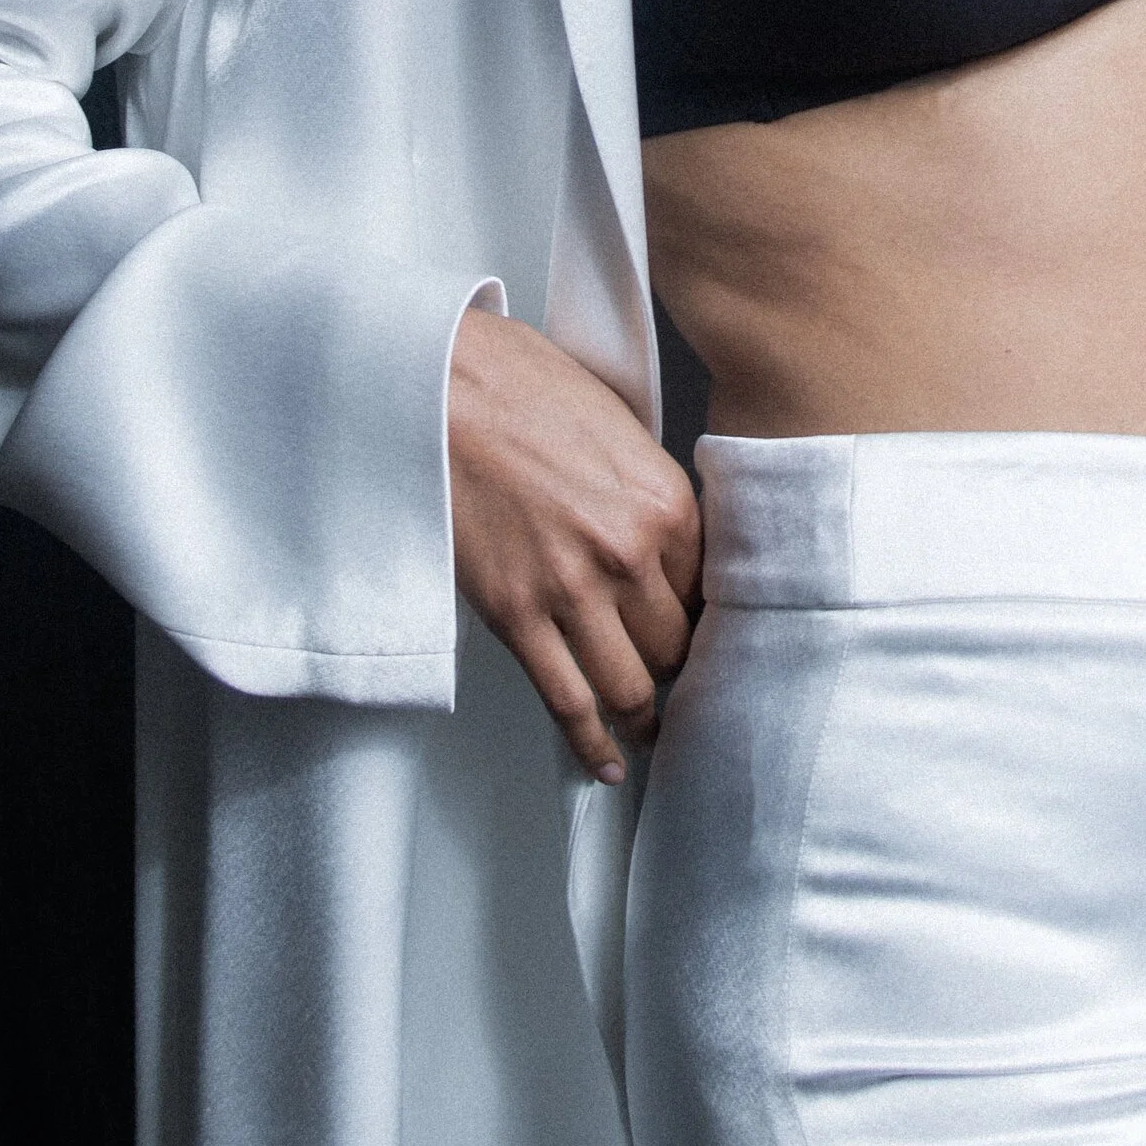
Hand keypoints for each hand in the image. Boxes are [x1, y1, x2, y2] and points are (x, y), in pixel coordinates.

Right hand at [446, 305, 701, 781]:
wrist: (436, 384)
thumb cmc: (514, 383)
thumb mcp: (613, 421)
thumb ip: (643, 486)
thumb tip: (656, 528)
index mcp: (665, 500)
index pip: (709, 588)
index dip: (700, 615)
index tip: (693, 630)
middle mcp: (630, 553)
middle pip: (675, 643)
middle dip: (674, 663)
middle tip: (668, 676)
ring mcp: (572, 590)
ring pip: (631, 684)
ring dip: (643, 713)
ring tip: (648, 730)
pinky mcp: (516, 615)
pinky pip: (568, 701)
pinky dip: (592, 743)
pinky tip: (608, 762)